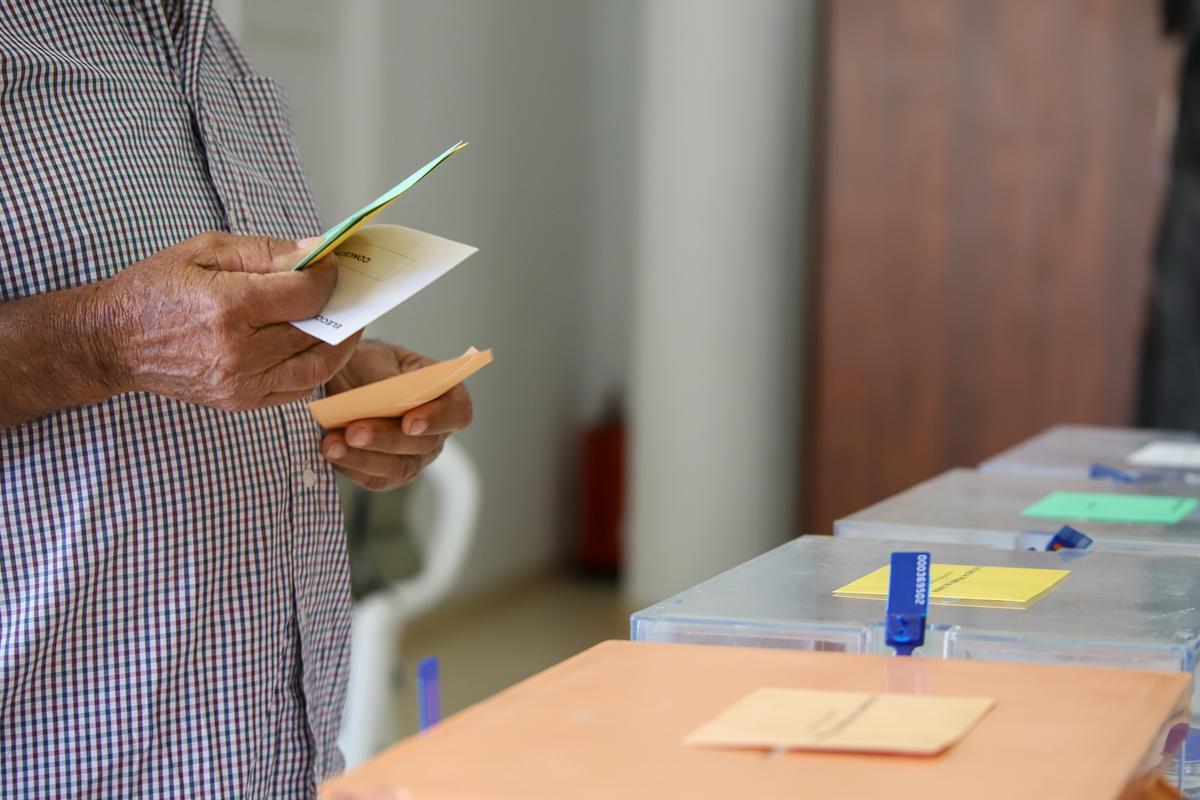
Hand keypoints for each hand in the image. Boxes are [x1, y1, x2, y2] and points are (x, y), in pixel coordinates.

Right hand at [102, 232, 360, 410]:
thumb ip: (266, 252)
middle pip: (315, 331)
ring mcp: (240, 383)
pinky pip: (297, 389)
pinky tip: (319, 347)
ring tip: (347, 322)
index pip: (305, 295)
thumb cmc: (158, 288)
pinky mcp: (240, 401)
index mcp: (228, 307)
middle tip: (351, 291)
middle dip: (342, 307)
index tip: (333, 265)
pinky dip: (316, 368)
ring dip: (341, 344)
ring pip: (315, 367)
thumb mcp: (206, 251)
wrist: (113, 341)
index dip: (329, 278)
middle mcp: (237, 351)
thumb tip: (317, 252)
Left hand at [321, 341, 472, 490]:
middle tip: (354, 431)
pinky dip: (351, 466)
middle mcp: (436, 431)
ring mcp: (415, 456)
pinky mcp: (389, 474)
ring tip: (332, 444)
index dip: (439, 419)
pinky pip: (376, 479)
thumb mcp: (376, 358)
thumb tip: (386, 395)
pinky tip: (331, 451)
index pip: (458, 411)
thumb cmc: (368, 364)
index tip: (409, 421)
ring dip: (364, 458)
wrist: (342, 381)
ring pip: (400, 467)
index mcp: (446, 395)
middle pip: (424, 445)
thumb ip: (386, 378)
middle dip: (387, 439)